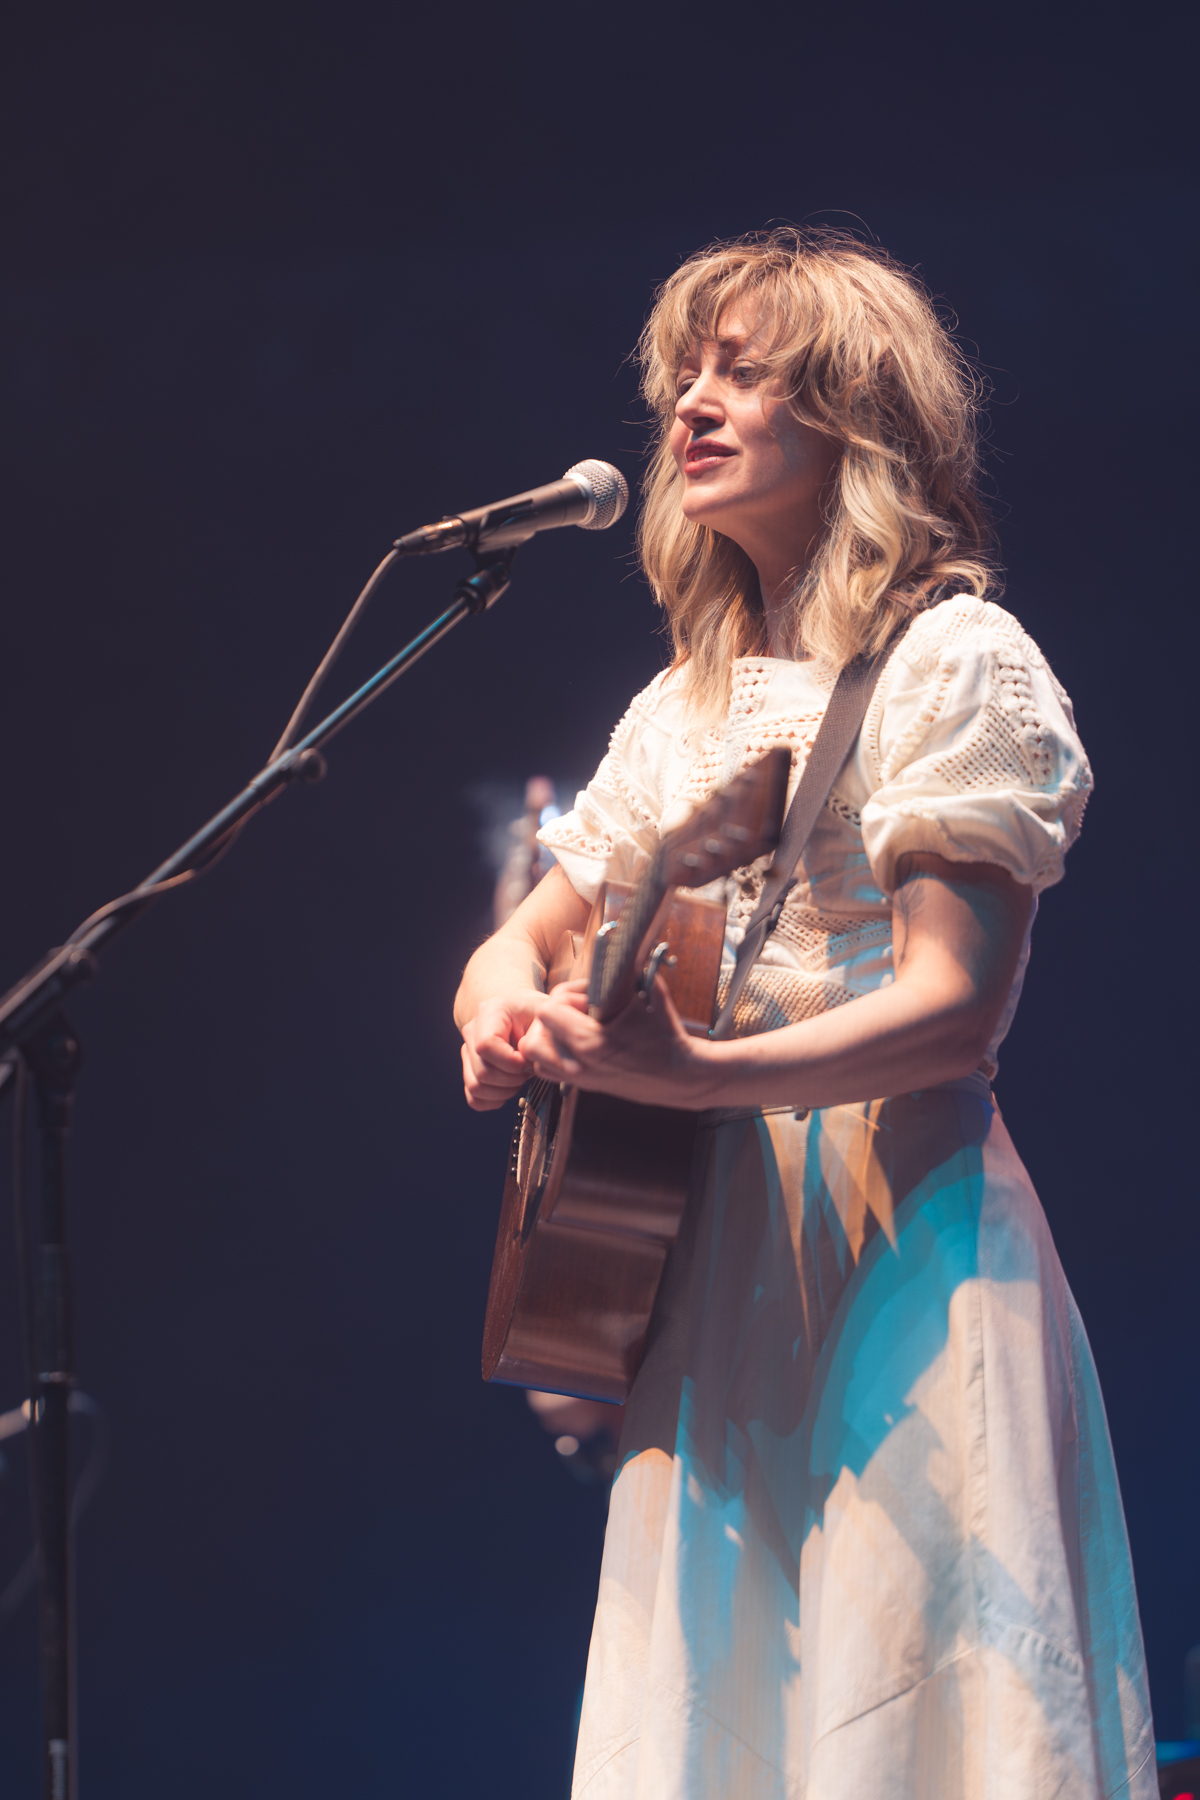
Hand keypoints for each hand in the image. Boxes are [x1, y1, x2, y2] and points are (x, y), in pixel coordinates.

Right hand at [460, 990, 544, 1111]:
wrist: (523, 1013)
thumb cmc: (536, 1014)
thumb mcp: (546, 1014)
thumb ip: (545, 1033)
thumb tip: (536, 1060)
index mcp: (490, 1013)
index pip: (486, 1045)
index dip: (510, 1062)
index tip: (528, 1062)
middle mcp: (473, 1031)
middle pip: (482, 1071)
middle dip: (511, 1080)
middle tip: (528, 1071)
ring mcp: (468, 1052)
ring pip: (476, 1086)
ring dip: (503, 1091)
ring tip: (520, 1078)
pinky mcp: (469, 1069)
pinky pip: (473, 1097)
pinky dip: (493, 1100)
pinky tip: (509, 1089)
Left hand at [518, 977, 714, 1108]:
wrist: (683, 1076)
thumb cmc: (668, 1036)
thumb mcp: (651, 993)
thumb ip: (629, 969)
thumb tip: (618, 944)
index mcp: (591, 1040)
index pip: (547, 1012)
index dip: (562, 997)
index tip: (584, 996)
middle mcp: (580, 1063)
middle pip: (534, 1039)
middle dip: (548, 1020)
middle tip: (572, 1012)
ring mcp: (581, 1077)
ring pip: (537, 1058)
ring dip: (546, 1039)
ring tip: (568, 1028)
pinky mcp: (586, 1086)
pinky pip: (549, 1073)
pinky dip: (552, 1057)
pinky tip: (573, 1045)